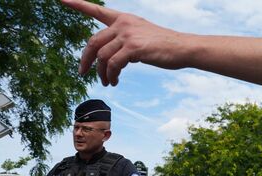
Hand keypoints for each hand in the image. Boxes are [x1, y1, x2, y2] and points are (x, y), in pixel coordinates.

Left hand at [60, 0, 186, 85]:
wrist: (183, 48)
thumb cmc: (165, 45)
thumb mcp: (142, 36)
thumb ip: (125, 40)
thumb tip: (111, 57)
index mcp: (124, 19)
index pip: (97, 10)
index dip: (78, 4)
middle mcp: (124, 24)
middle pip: (93, 42)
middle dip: (85, 60)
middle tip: (82, 73)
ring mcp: (128, 35)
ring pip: (102, 56)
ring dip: (101, 73)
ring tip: (107, 82)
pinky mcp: (133, 48)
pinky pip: (113, 64)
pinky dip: (111, 75)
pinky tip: (114, 81)